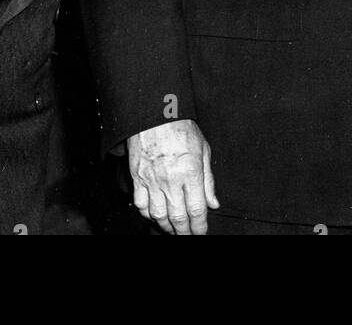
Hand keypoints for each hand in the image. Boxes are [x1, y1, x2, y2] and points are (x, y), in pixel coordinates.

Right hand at [127, 119, 218, 234]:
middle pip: (178, 217)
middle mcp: (171, 179)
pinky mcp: (138, 177)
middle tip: (188, 235)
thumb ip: (208, 180)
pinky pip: (141, 204)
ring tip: (173, 229)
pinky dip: (148, 215)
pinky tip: (155, 215)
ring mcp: (152, 180)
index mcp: (190, 172)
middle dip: (184, 232)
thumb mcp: (203, 150)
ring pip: (158, 215)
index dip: (199, 226)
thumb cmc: (180, 128)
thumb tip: (213, 203)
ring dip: (167, 227)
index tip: (201, 232)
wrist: (154, 115)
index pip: (197, 210)